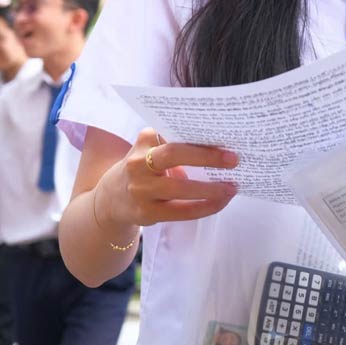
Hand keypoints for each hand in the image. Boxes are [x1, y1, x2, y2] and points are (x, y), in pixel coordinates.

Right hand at [95, 128, 239, 231]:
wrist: (111, 199)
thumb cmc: (145, 169)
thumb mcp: (153, 151)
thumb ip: (177, 145)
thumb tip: (220, 145)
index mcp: (144, 141)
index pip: (173, 132)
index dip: (197, 135)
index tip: (223, 134)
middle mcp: (137, 163)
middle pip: (173, 155)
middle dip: (206, 157)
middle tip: (234, 160)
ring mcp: (140, 190)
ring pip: (179, 188)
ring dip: (210, 189)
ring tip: (231, 187)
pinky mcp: (146, 213)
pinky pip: (180, 211)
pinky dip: (204, 207)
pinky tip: (220, 203)